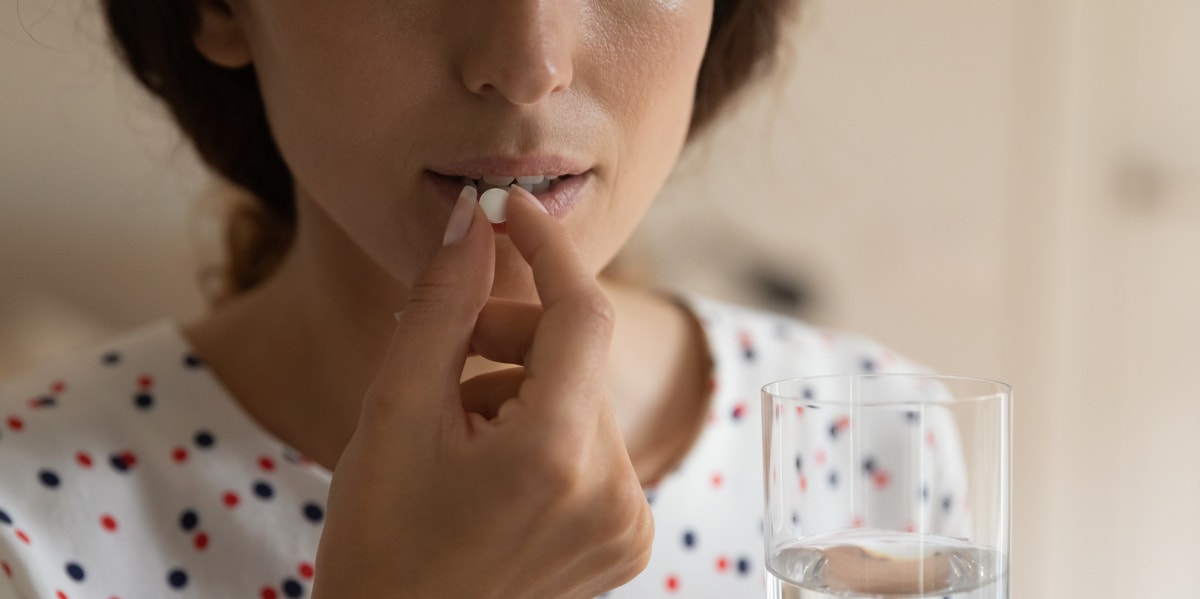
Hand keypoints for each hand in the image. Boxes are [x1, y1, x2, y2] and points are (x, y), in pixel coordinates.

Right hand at [311, 186, 652, 597]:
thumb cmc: (380, 539)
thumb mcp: (393, 413)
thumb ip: (441, 307)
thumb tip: (472, 221)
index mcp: (554, 455)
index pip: (582, 311)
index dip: (546, 249)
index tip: (506, 212)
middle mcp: (614, 491)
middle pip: (580, 356)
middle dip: (514, 338)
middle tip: (448, 357)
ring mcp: (628, 522)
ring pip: (585, 400)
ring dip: (525, 389)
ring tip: (459, 436)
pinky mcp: (630, 540)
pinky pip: (596, 449)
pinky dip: (547, 436)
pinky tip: (493, 473)